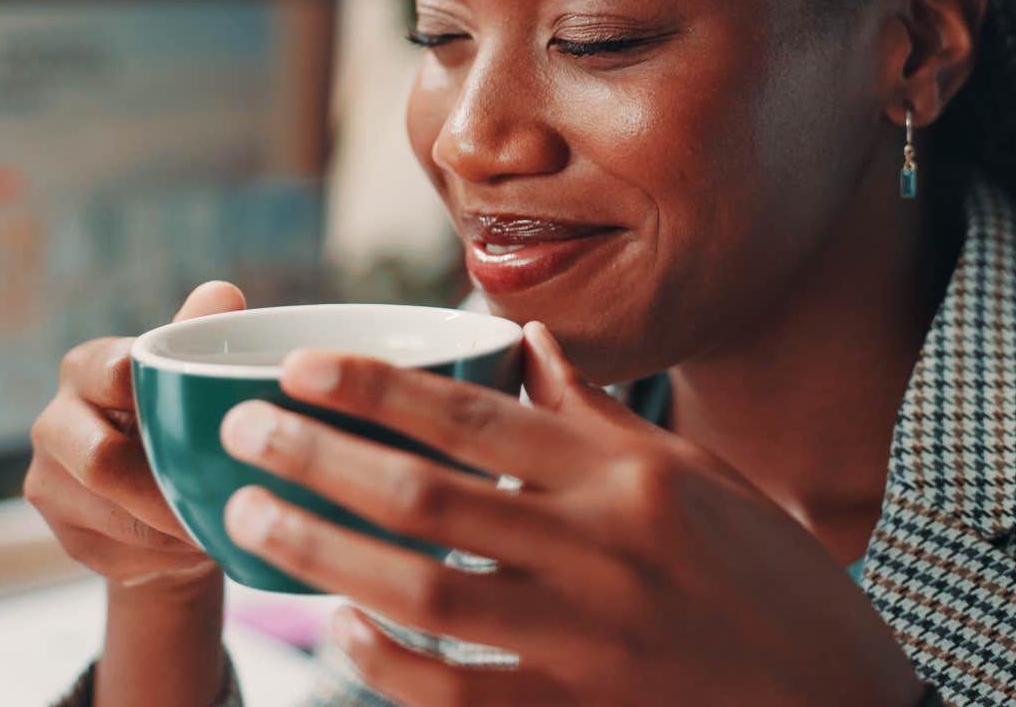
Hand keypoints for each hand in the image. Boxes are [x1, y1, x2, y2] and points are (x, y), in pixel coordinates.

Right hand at [26, 280, 247, 592]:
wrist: (156, 491)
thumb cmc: (178, 414)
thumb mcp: (189, 372)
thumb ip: (200, 333)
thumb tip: (224, 294)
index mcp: (85, 368)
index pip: (111, 373)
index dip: (154, 394)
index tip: (207, 415)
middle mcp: (53, 423)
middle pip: (101, 460)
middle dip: (168, 487)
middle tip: (227, 498)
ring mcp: (49, 484)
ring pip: (114, 517)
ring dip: (175, 526)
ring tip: (225, 522)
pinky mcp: (65, 538)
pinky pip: (119, 555)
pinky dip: (167, 555)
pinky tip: (197, 544)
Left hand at [217, 321, 926, 705]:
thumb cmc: (772, 582)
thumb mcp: (702, 476)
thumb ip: (604, 417)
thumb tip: (530, 343)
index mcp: (631, 476)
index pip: (476, 416)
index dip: (376, 388)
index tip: (300, 367)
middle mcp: (602, 548)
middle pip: (428, 495)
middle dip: (320, 459)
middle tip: (242, 433)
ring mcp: (587, 639)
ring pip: (425, 589)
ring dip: (325, 553)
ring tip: (253, 521)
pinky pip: (456, 692)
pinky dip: (387, 663)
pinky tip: (340, 630)